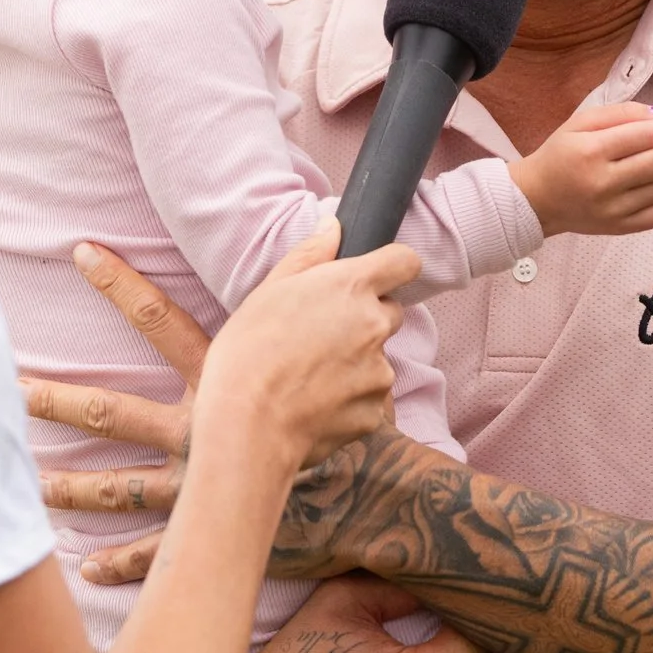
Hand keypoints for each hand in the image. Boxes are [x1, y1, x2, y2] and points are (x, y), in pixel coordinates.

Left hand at [28, 231, 412, 582]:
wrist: (375, 494)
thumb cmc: (350, 413)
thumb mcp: (330, 338)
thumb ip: (318, 278)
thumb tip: (333, 224)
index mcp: (220, 381)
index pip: (161, 320)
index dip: (120, 284)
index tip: (80, 251)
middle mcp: (198, 433)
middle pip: (117, 412)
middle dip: (62, 401)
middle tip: (11, 387)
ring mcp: (199, 486)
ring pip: (120, 486)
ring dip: (73, 486)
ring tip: (26, 483)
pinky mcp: (211, 531)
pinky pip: (157, 551)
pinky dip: (122, 562)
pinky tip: (86, 569)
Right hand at [197, 219, 415, 473]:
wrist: (247, 426)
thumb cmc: (247, 353)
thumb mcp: (268, 291)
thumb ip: (309, 255)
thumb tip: (333, 227)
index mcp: (351, 287)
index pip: (404, 261)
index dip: (392, 267)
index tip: (375, 278)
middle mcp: (374, 325)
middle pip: (390, 313)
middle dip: (365, 320)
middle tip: (321, 335)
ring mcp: (379, 372)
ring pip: (377, 360)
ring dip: (355, 364)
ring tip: (307, 376)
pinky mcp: (375, 412)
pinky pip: (367, 399)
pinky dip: (347, 400)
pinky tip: (312, 404)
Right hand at [509, 102, 652, 236]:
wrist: (535, 199)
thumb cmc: (558, 156)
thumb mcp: (580, 123)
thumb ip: (622, 113)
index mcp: (591, 150)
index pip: (648, 136)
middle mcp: (603, 182)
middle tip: (649, 148)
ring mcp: (613, 210)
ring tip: (643, 170)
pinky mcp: (620, 229)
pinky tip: (648, 190)